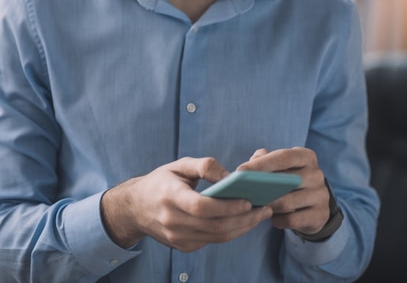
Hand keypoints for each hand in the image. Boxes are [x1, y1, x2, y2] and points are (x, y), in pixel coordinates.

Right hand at [101, 156, 272, 251]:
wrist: (135, 208)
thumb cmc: (161, 181)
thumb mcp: (179, 164)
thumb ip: (204, 166)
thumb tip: (230, 175)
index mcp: (170, 196)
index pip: (201, 207)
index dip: (227, 206)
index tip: (248, 200)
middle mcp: (173, 221)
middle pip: (214, 226)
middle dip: (244, 219)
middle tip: (266, 208)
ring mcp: (178, 238)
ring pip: (217, 237)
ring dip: (243, 228)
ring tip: (261, 214)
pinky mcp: (184, 246)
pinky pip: (212, 241)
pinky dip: (231, 232)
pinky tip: (244, 221)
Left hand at [237, 147, 329, 235]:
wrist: (314, 202)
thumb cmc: (289, 178)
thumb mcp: (280, 165)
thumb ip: (264, 159)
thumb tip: (247, 167)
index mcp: (306, 157)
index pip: (283, 157)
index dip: (261, 164)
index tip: (240, 171)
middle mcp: (317, 175)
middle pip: (286, 181)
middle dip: (262, 186)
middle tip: (242, 192)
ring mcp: (321, 196)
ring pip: (287, 203)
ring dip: (268, 205)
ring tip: (254, 205)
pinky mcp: (320, 216)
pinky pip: (292, 221)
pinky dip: (278, 220)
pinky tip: (272, 218)